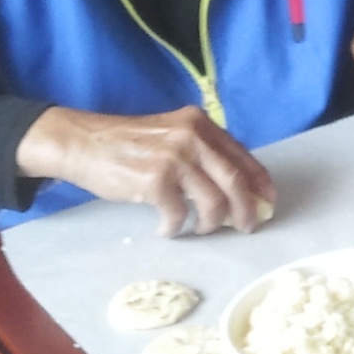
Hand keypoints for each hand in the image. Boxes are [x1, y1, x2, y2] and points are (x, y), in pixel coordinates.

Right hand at [19, 104, 275, 236]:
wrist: (84, 143)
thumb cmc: (128, 143)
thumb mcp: (172, 135)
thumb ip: (201, 154)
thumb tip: (234, 188)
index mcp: (201, 124)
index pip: (243, 156)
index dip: (260, 182)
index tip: (268, 201)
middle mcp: (192, 137)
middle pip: (236, 181)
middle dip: (246, 209)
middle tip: (247, 227)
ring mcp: (174, 159)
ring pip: (213, 202)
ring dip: (211, 224)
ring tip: (199, 229)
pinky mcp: (154, 181)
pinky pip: (178, 215)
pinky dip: (176, 228)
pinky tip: (167, 228)